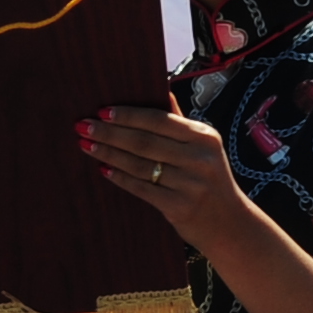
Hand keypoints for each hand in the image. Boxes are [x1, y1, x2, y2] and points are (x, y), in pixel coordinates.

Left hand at [77, 104, 255, 255]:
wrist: (230, 224)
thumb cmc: (210, 180)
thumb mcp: (204, 148)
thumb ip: (181, 122)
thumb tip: (162, 88)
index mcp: (204, 137)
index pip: (159, 120)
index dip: (128, 116)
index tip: (102, 111)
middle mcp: (199, 158)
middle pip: (144, 142)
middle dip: (110, 133)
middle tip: (83, 126)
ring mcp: (190, 184)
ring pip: (140, 165)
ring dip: (109, 154)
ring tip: (86, 145)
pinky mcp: (179, 207)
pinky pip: (141, 188)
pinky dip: (120, 178)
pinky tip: (103, 169)